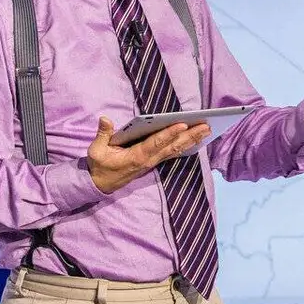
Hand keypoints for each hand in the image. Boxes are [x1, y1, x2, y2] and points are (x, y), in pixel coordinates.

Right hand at [86, 116, 210, 193]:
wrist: (101, 184)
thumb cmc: (100, 165)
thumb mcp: (96, 151)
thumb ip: (103, 134)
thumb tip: (105, 119)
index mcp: (136, 156)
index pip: (156, 142)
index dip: (169, 133)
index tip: (183, 124)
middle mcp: (149, 159)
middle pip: (173, 146)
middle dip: (190, 135)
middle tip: (206, 126)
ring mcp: (153, 161)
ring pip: (176, 149)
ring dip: (192, 140)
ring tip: (206, 130)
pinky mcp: (154, 161)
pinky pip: (173, 152)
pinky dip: (185, 145)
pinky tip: (196, 139)